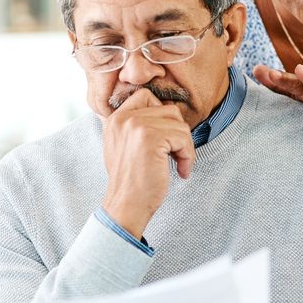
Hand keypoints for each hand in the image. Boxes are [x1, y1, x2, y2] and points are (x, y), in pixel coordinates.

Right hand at [100, 88, 195, 237]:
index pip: (146, 96)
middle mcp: (123, 117)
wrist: (125, 205)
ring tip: (178, 164)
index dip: (163, 116)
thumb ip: (137, 127)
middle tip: (175, 155)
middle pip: (168, 110)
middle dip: (178, 133)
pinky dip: (188, 155)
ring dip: (185, 146)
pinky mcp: (150, 137)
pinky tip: (181, 171)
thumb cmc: (131, 181)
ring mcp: (136, 125)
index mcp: (115, 118)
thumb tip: (168, 113)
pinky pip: (183, 137)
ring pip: (178, 123)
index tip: (165, 141)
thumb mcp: (125, 146)